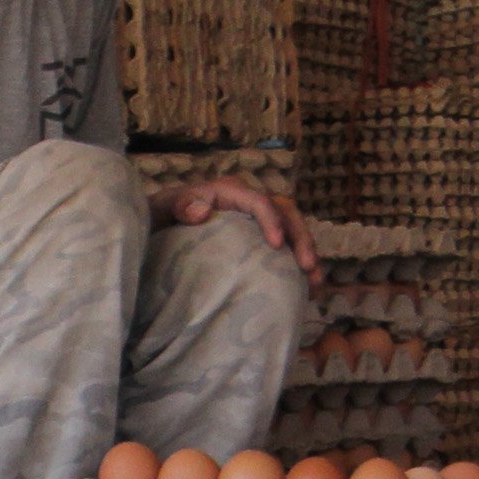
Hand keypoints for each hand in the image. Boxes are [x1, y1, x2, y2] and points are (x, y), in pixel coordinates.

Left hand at [153, 177, 319, 278]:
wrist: (163, 221)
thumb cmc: (164, 213)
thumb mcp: (165, 207)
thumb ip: (181, 205)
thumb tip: (202, 211)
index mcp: (231, 191)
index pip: (260, 202)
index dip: (272, 220)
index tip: (276, 245)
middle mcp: (250, 201)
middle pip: (286, 213)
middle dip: (301, 238)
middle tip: (308, 266)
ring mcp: (258, 219)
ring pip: (292, 229)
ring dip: (306, 252)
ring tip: (315, 280)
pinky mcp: (260, 236)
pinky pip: (286, 245)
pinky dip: (296, 262)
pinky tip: (306, 287)